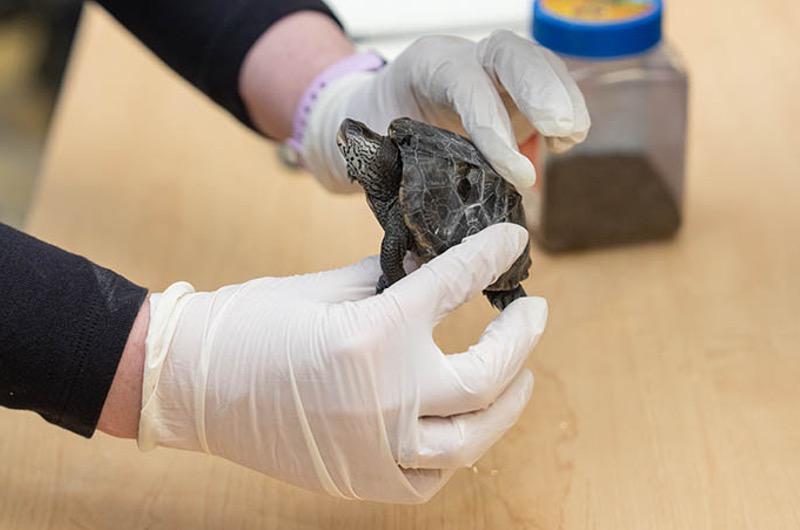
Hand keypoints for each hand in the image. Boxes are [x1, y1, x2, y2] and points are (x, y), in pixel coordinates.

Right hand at [138, 224, 547, 502]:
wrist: (192, 384)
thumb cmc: (251, 325)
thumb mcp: (326, 287)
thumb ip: (390, 277)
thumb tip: (435, 265)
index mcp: (371, 335)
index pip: (453, 285)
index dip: (488, 257)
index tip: (513, 243)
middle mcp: (384, 398)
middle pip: (486, 375)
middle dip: (521, 339)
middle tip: (534, 313)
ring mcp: (377, 448)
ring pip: (473, 438)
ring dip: (507, 403)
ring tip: (520, 376)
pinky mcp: (362, 479)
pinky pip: (431, 476)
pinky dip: (456, 449)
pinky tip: (463, 426)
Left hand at [302, 30, 589, 191]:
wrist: (383, 106)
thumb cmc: (380, 131)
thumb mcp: (376, 145)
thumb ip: (396, 170)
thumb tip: (421, 232)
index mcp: (427, 67)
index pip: (467, 87)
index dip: (494, 129)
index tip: (518, 176)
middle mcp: (466, 58)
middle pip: (511, 53)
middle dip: (541, 89)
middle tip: (562, 129)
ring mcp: (495, 68)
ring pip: (538, 63)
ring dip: (563, 99)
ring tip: (571, 138)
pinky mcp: (517, 85)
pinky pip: (550, 83)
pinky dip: (566, 109)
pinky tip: (566, 141)